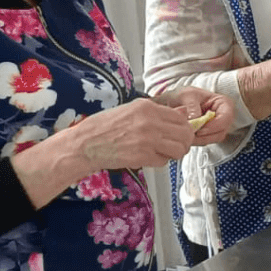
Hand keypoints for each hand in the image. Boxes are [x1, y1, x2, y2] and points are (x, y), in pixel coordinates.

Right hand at [14, 98, 199, 206]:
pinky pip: (164, 161)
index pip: (182, 118)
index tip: (180, 135)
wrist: (85, 144)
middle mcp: (150, 121)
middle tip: (175, 147)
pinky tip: (148, 158)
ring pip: (179, 149)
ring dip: (174, 154)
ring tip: (163, 153)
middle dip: (183, 143)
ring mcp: (147, 138)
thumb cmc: (105, 127)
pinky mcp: (142, 155)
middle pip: (185, 134)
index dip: (185, 129)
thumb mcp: (132, 111)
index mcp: (148, 107)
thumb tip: (181, 117)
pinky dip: (159, 162)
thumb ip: (156, 114)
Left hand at [153, 87, 234, 144]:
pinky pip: (206, 141)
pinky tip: (186, 136)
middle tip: (189, 135)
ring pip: (213, 139)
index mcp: (224, 104)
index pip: (226, 118)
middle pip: (221, 132)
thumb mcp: (188, 96)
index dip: (214, 126)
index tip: (199, 130)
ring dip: (200, 140)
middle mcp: (223, 117)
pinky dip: (196, 141)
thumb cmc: (186, 95)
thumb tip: (195, 120)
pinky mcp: (209, 134)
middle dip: (205, 136)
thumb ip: (192, 107)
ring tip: (185, 135)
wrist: (178, 100)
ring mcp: (217, 127)